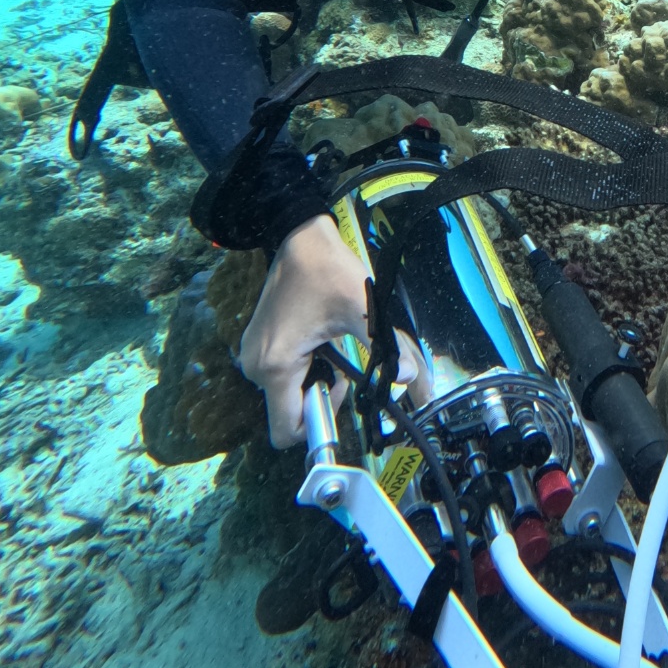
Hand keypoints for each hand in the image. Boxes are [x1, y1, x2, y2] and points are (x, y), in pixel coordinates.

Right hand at [240, 213, 418, 447]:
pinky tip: (323, 343)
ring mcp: (256, 356)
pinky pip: (285, 377)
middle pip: (291, 413)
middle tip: (344, 366)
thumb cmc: (327, 270)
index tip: (341, 392)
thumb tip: (411, 378)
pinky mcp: (261, 346)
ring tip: (334, 349)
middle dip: (322, 398)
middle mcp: (256, 367)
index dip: (318, 423)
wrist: (301, 238)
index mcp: (275, 366)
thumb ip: (386, 346)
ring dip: (316, 383)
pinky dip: (307, 370)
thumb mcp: (361, 308)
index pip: (287, 430)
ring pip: (289, 395)